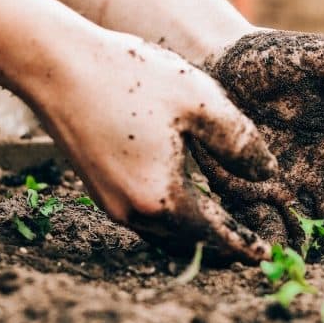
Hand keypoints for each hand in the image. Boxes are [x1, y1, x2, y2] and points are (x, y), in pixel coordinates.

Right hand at [29, 29, 277, 262]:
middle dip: (221, 247)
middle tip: (251, 248)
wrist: (56, 66)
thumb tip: (267, 174)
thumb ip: (240, 142)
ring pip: (164, 234)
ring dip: (195, 235)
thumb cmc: (130, 77)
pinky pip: (145, 217)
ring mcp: (111, 203)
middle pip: (188, 243)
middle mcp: (133, 212)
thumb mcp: (200, 101)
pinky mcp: (98, 188)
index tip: (267, 256)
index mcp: (162, 198)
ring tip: (224, 230)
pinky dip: (172, 219)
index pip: (214, 234)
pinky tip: (186, 203)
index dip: (243, 245)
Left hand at [196, 30, 323, 248]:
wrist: (215, 65)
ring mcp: (285, 186)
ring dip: (312, 248)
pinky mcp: (249, 194)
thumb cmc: (272, 60)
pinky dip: (270, 240)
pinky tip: (273, 257)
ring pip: (306, 225)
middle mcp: (320, 170)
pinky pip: (263, 223)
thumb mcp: (313, 61)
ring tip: (315, 271)